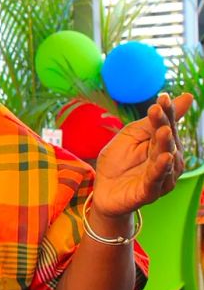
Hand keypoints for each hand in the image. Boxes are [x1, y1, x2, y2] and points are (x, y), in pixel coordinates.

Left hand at [92, 93, 192, 217]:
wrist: (102, 190)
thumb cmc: (118, 162)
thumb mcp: (130, 137)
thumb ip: (152, 120)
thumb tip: (186, 97)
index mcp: (161, 143)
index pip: (166, 124)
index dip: (166, 112)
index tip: (163, 97)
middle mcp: (168, 160)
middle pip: (167, 140)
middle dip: (163, 124)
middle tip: (159, 109)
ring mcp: (161, 176)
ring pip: (166, 159)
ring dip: (165, 144)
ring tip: (164, 130)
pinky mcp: (150, 191)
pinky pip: (157, 179)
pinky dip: (161, 168)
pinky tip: (165, 157)